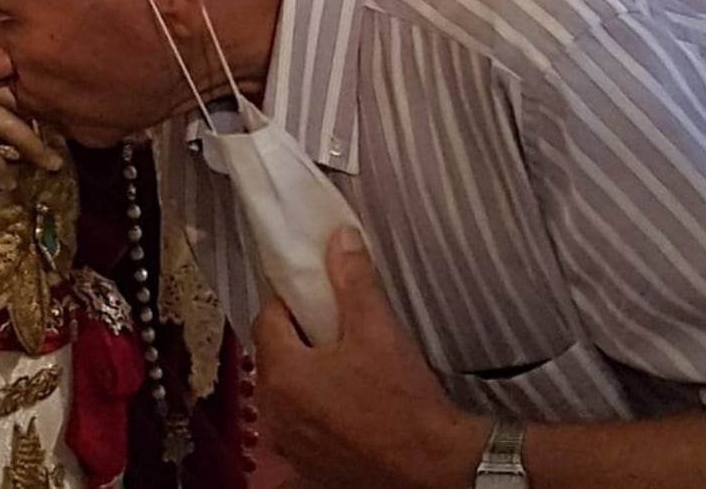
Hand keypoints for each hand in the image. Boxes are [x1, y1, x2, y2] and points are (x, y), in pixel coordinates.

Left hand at [251, 226, 488, 488]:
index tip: (313, 297)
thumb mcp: (377, 328)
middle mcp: (277, 413)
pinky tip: (342, 403)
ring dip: (304, 375)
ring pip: (285, 391)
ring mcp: (292, 444)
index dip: (290, 302)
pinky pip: (299, 425)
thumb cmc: (404, 408)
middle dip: (297, 337)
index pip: (267, 318)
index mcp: (283, 375)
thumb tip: (341, 240)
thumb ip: (353, 278)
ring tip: (342, 364)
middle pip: (273, 355)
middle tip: (330, 327)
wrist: (438, 468)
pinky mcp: (310, 467)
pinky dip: (313, 410)